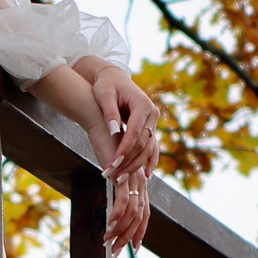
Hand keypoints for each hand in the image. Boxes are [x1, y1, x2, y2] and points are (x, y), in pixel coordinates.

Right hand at [32, 62, 155, 254]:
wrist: (101, 118)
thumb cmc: (104, 138)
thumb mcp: (111, 163)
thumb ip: (116, 178)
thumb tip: (112, 189)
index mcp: (138, 178)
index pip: (144, 209)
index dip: (139, 229)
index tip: (132, 246)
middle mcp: (138, 179)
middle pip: (141, 215)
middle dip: (131, 237)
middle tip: (121, 254)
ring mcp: (131, 176)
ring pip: (132, 212)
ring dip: (121, 231)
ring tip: (109, 245)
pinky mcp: (122, 172)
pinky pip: (122, 199)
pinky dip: (116, 215)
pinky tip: (107, 227)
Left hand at [76, 59, 159, 183]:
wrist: (114, 79)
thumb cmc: (106, 85)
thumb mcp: (104, 94)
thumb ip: (109, 112)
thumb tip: (114, 131)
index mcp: (142, 104)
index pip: (135, 132)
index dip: (125, 149)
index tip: (113, 163)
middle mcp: (152, 113)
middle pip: (143, 143)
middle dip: (129, 161)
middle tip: (114, 175)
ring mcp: (153, 121)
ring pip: (148, 148)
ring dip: (136, 165)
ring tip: (121, 178)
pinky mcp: (150, 127)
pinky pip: (153, 147)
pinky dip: (150, 161)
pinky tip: (146, 176)